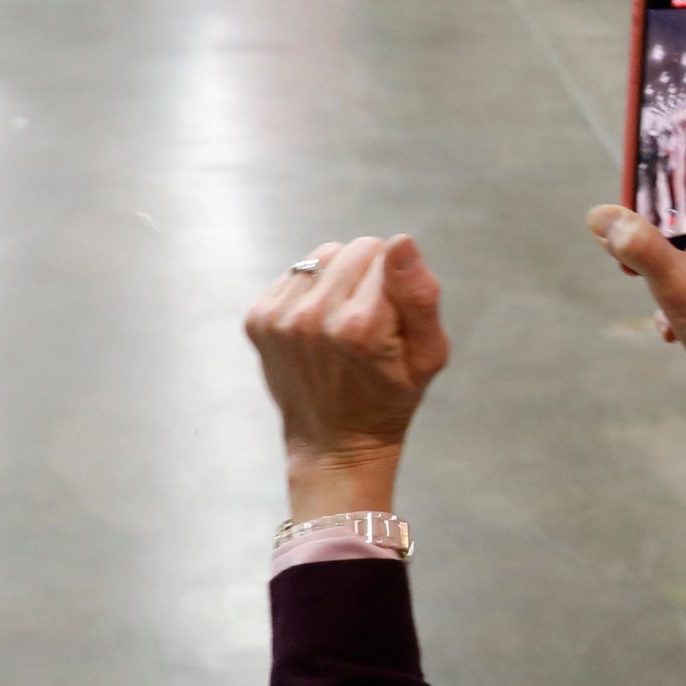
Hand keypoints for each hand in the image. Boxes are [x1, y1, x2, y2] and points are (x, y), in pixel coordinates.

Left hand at [243, 236, 450, 515]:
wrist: (333, 443)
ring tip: (345, 322)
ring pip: (323, 257)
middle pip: (353, 249)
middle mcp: (312, 316)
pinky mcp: (257, 319)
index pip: (385, 252)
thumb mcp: (429, 355)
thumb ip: (420, 296)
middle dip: (369, 275)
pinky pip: (295, 274)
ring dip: (339, 279)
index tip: (394, 320)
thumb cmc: (390, 399)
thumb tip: (401, 242)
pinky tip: (318, 326)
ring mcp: (278, 318)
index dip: (397, 281)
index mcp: (360, 325)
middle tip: (371, 323)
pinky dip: (311, 291)